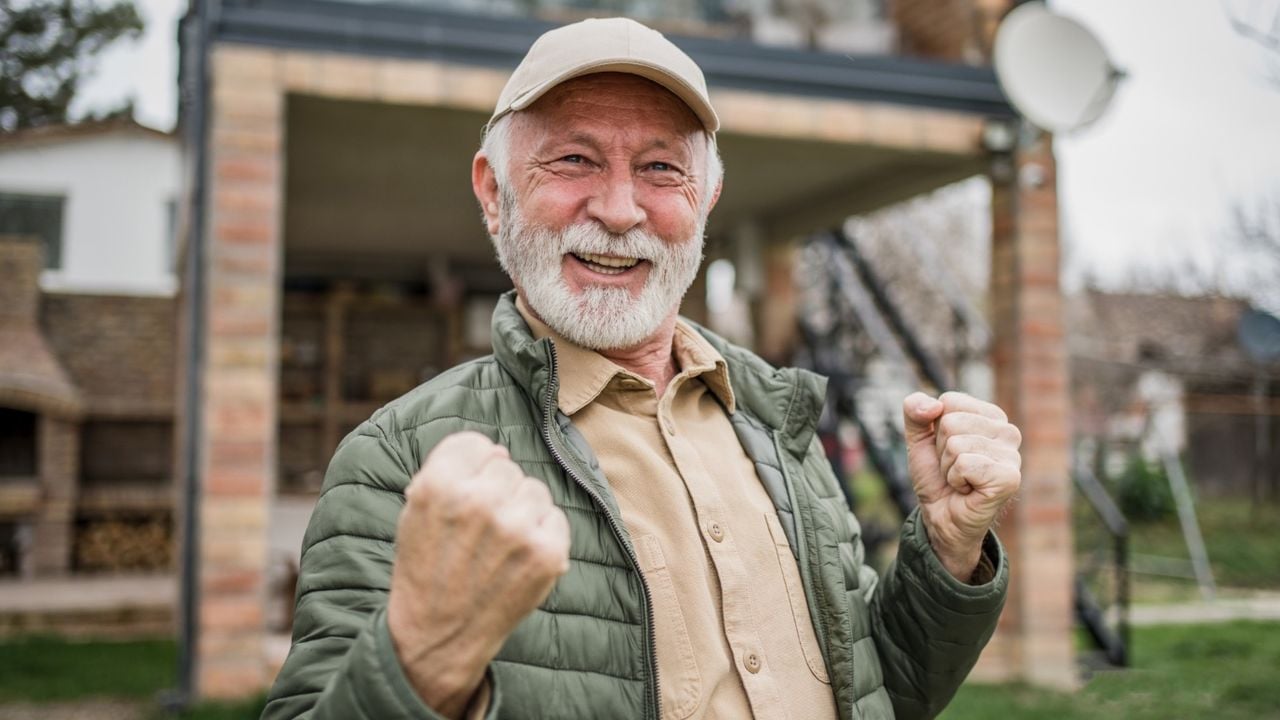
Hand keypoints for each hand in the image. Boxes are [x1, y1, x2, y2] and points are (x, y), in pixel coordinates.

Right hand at [387, 431, 569, 717]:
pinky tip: (518, 558)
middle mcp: (478, 501)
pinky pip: (556, 517)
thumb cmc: (427, 568)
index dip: (472, 467)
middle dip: (496, 492)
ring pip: (534, 489)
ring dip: (522, 511)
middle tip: (480, 530)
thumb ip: (449, 471)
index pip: (475, 443)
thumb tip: (498, 451)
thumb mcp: (415, 511)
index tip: (467, 492)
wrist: (438, 635)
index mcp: (439, 485)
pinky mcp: (547, 553)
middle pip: (507, 466)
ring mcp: (516, 527)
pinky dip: (543, 534)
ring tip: (498, 546)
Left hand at [902, 391, 1020, 581]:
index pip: (949, 402)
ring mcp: (1012, 455)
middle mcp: (1008, 432)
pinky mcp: (1009, 478)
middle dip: (941, 450)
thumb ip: (915, 411)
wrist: (941, 517)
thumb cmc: (937, 477)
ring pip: (956, 444)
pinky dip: (956, 480)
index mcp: (991, 416)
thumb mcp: (918, 439)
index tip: (948, 451)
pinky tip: (968, 490)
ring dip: (948, 467)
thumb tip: (933, 404)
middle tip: (954, 469)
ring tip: (961, 481)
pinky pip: (964, 464)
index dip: (936, 429)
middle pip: (950, 422)